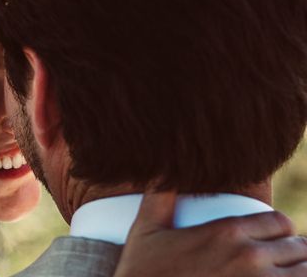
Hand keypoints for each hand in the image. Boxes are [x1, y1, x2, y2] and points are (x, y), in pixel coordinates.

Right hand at [113, 192, 306, 276]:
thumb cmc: (144, 271)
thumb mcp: (146, 228)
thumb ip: (160, 195)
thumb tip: (162, 167)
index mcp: (227, 232)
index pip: (280, 222)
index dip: (281, 228)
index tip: (274, 236)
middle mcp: (250, 258)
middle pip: (298, 248)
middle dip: (292, 251)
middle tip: (280, 259)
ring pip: (305, 273)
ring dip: (297, 271)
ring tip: (282, 273)